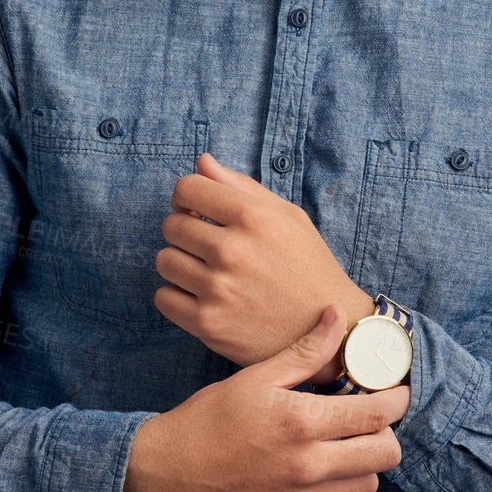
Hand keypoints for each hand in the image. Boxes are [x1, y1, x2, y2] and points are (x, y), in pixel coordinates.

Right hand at [123, 306, 408, 491]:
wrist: (169, 471)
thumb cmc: (209, 418)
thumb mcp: (256, 376)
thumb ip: (305, 352)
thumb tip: (337, 317)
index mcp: (301, 422)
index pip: (378, 414)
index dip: (396, 398)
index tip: (396, 390)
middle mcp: (308, 465)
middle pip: (386, 455)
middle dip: (386, 431)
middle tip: (369, 416)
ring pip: (369, 483)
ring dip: (366, 460)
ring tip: (344, 440)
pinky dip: (343, 484)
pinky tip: (322, 463)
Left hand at [153, 152, 373, 378]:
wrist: (327, 330)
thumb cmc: (307, 267)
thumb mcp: (288, 217)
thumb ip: (241, 186)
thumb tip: (202, 161)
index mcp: (253, 217)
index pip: (187, 188)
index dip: (186, 197)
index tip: (195, 211)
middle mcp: (233, 250)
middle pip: (171, 225)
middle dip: (184, 231)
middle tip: (207, 246)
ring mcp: (218, 289)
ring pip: (164, 261)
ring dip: (180, 264)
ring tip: (207, 272)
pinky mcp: (209, 323)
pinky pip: (164, 298)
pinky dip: (177, 297)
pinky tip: (202, 296)